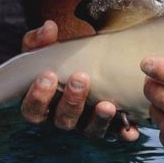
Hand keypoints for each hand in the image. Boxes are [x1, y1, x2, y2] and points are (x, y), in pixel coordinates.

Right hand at [20, 20, 139, 140]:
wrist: (86, 64)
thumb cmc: (60, 60)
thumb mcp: (45, 49)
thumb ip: (40, 40)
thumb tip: (49, 28)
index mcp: (43, 104)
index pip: (33, 109)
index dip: (38, 96)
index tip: (48, 75)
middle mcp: (63, 118)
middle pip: (62, 120)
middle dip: (71, 100)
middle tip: (81, 78)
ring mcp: (87, 124)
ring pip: (89, 131)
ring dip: (98, 120)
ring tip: (107, 105)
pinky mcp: (109, 126)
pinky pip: (116, 134)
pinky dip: (123, 133)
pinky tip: (130, 130)